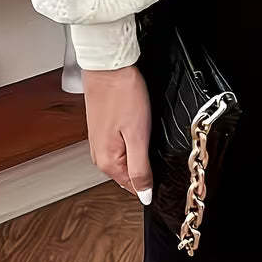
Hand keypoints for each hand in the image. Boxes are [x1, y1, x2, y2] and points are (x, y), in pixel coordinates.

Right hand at [81, 64, 152, 204]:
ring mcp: (99, 141)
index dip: (151, 179)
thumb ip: (140, 168)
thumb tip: (144, 195)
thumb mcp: (138, 135)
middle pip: (129, 172)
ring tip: (147, 130)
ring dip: (139, 150)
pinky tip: (139, 124)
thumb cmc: (123, 94)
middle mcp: (98, 154)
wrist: (108, 65)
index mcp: (106, 161)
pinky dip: (132, 139)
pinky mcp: (102, 128)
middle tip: (156, 141)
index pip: (133, 186)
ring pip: (125, 157)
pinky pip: (120, 144)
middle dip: (145, 163)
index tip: (162, 163)